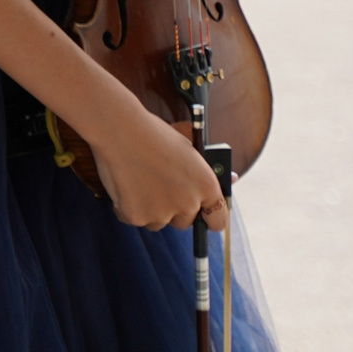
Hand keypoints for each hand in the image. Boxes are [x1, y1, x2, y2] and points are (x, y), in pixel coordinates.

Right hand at [79, 89, 230, 233]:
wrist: (120, 129)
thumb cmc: (154, 134)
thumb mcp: (188, 149)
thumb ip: (206, 171)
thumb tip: (233, 179)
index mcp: (206, 186)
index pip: (218, 221)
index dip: (209, 219)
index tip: (202, 216)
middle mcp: (187, 204)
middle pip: (185, 221)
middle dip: (175, 209)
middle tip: (161, 186)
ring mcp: (161, 213)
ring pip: (158, 222)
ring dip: (151, 209)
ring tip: (140, 180)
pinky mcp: (136, 216)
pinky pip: (134, 218)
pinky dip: (129, 206)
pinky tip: (125, 184)